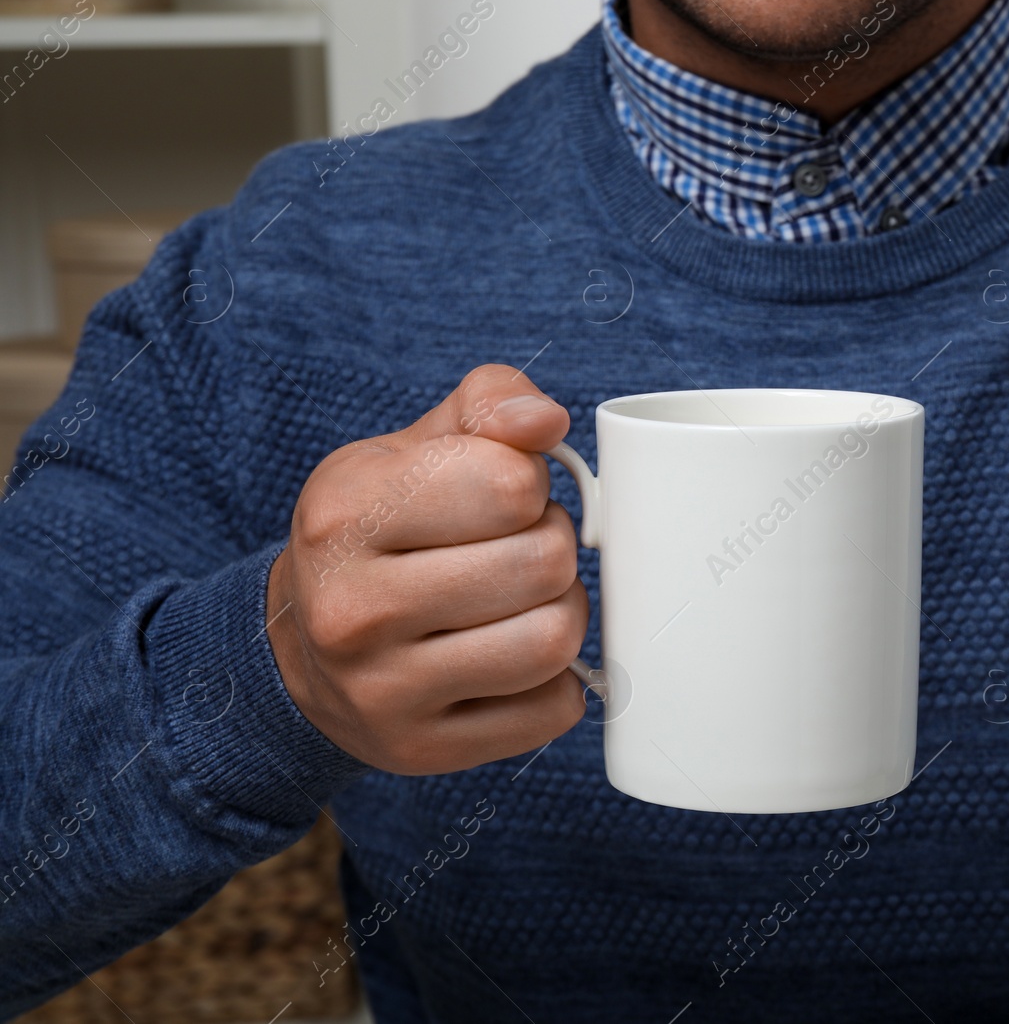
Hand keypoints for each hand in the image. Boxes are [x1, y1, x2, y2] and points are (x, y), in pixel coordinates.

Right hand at [265, 364, 587, 774]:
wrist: (300, 647)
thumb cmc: (381, 532)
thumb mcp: (414, 448)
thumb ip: (489, 405)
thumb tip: (545, 421)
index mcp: (346, 514)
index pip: (511, 485)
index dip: (531, 484)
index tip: (505, 496)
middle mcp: (352, 609)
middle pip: (544, 563)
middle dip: (552, 547)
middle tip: (517, 551)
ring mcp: (383, 690)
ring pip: (553, 641)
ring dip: (562, 614)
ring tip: (522, 602)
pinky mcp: (423, 750)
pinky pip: (553, 710)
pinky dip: (555, 683)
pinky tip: (511, 660)